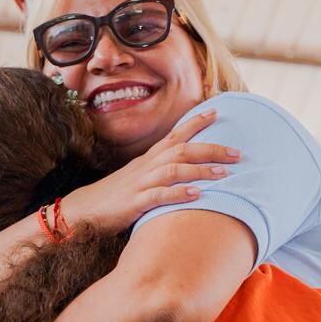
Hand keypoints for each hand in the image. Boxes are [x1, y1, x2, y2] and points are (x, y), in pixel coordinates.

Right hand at [61, 110, 239, 232]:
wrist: (82, 210)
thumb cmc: (114, 197)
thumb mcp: (139, 180)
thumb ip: (161, 174)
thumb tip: (185, 173)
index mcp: (148, 159)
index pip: (175, 134)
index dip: (196, 122)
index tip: (218, 111)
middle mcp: (146, 166)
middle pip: (182, 149)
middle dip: (211, 149)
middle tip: (237, 153)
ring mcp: (140, 183)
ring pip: (174, 169)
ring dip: (200, 170)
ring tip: (224, 174)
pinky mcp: (134, 202)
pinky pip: (159, 195)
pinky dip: (179, 194)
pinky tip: (197, 195)